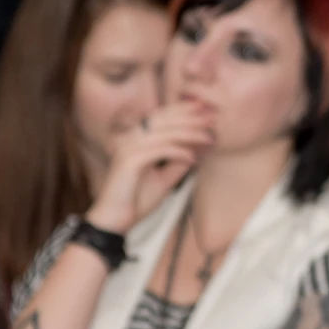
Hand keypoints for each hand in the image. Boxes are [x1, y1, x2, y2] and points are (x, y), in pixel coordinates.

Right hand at [84, 101, 215, 233]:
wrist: (116, 220)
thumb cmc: (136, 201)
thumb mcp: (164, 180)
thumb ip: (178, 163)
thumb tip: (197, 150)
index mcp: (136, 139)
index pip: (161, 118)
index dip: (182, 110)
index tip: (205, 108)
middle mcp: (130, 139)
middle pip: (163, 120)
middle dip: (190, 117)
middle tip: (212, 117)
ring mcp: (128, 148)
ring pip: (163, 133)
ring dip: (189, 133)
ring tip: (209, 137)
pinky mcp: (129, 161)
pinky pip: (159, 151)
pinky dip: (178, 152)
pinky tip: (193, 158)